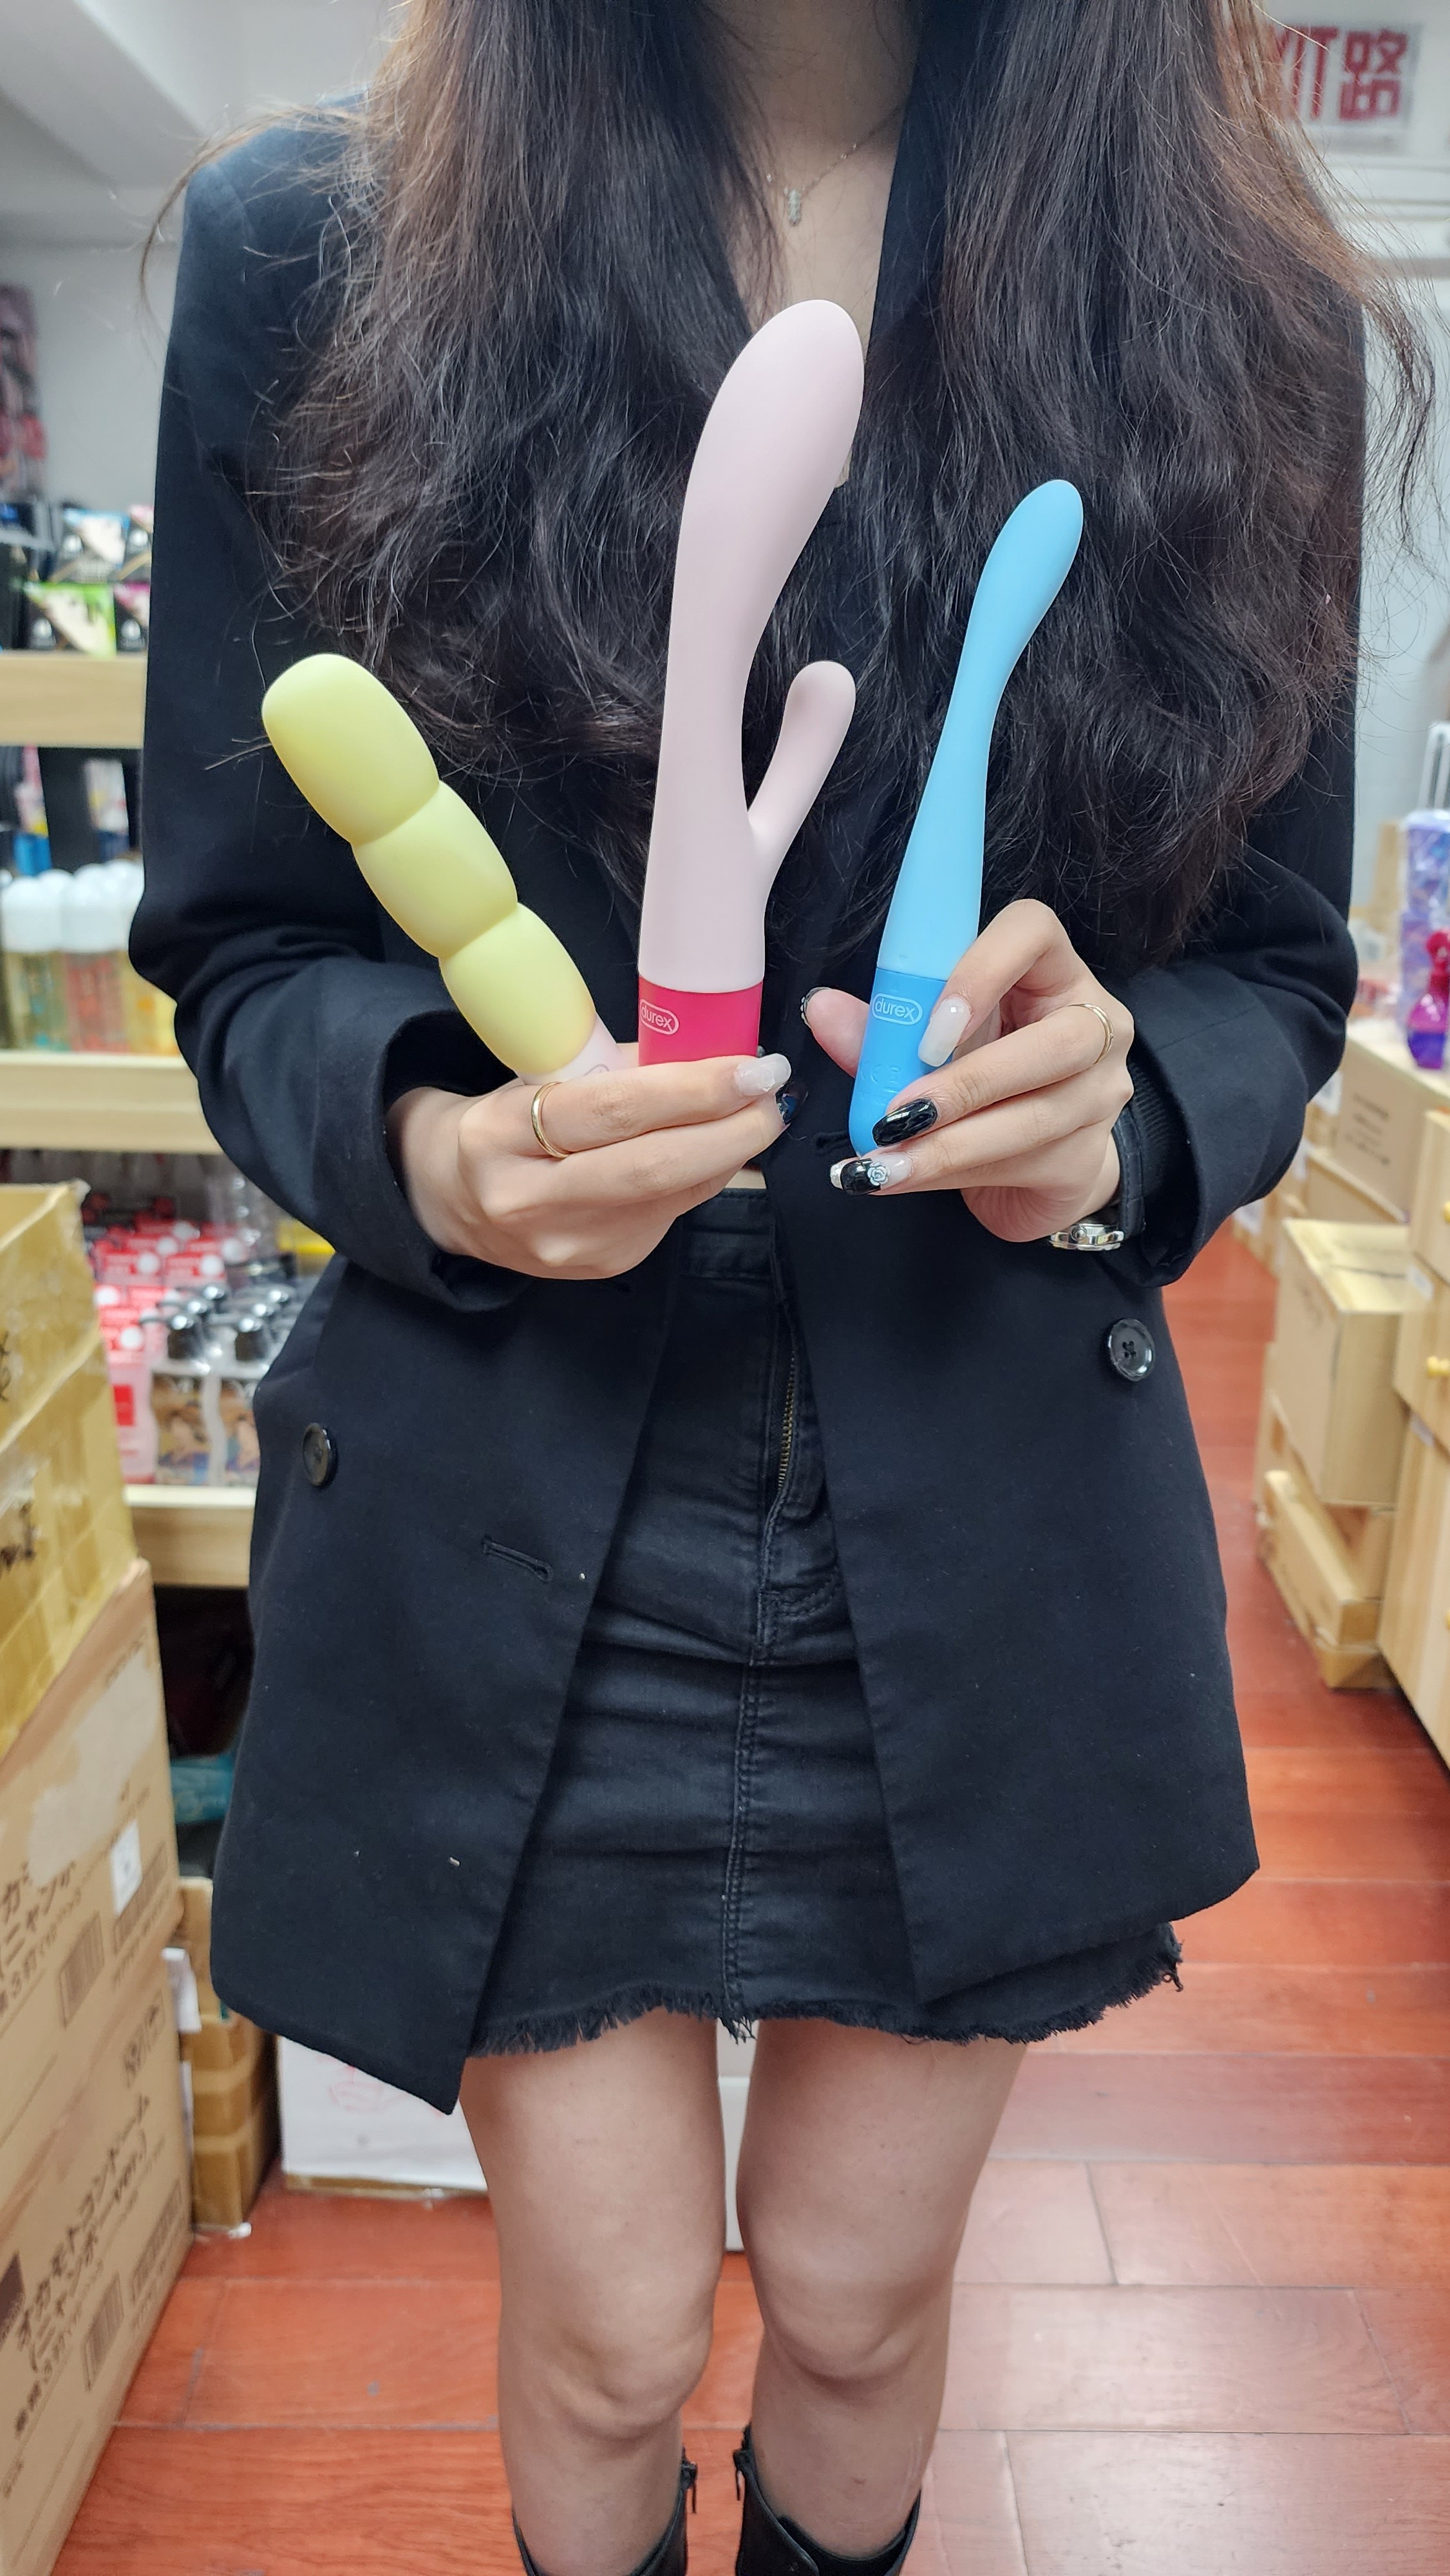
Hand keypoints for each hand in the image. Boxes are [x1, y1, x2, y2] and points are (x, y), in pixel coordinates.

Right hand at [386, 1050, 790, 1279]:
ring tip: (761, 1112)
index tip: (749, 1066)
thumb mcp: (536, 1081)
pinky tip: (719, 1149)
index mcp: (499, 1137)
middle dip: (729, 1128)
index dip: (690, 1089)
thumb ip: (615, 1071)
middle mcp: (529, 1201)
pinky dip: (704, 1175)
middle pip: (650, 1166)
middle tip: (774, 1094)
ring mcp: (568, 1244)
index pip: (609, 1111)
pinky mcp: (601, 1265)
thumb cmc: (504, 1125)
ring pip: (671, 1194)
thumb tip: (707, 1053)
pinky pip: (672, 1213)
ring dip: (729, 1151)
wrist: (454, 1202)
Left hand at [805, 900, 1133, 1243]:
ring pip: (1036, 1117)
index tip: (929, 1030)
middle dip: (967, 1083)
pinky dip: (952, 1174)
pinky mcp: (1087, 1160)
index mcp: (1052, 973)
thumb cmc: (983, 1078)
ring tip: (883, 1162)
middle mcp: (1095, 1026)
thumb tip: (822, 1009)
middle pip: (1058, 1042)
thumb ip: (885, 1028)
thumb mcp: (932, 1044)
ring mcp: (1101, 1095)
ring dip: (948, 1144)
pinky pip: (1023, 1165)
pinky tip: (904, 1178)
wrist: (1034, 1163)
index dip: (982, 971)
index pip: (1034, 931)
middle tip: (897, 1114)